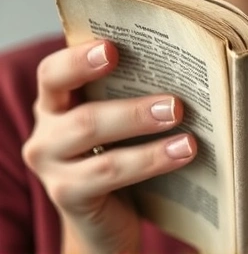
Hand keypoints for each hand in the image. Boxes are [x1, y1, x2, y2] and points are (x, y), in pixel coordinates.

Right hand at [22, 40, 196, 252]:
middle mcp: (46, 132)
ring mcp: (52, 167)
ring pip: (96, 145)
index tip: (113, 48)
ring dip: (144, 133)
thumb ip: (133, 93)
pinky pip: (109, 174)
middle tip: (176, 105)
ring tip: (186, 133)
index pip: (54, 74)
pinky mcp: (67, 195)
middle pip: (83, 115)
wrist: (108, 214)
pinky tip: (182, 154)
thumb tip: (184, 68)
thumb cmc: (119, 153)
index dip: (79, 59)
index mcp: (55, 103)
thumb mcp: (120, 122)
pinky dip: (150, 162)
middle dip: (133, 109)